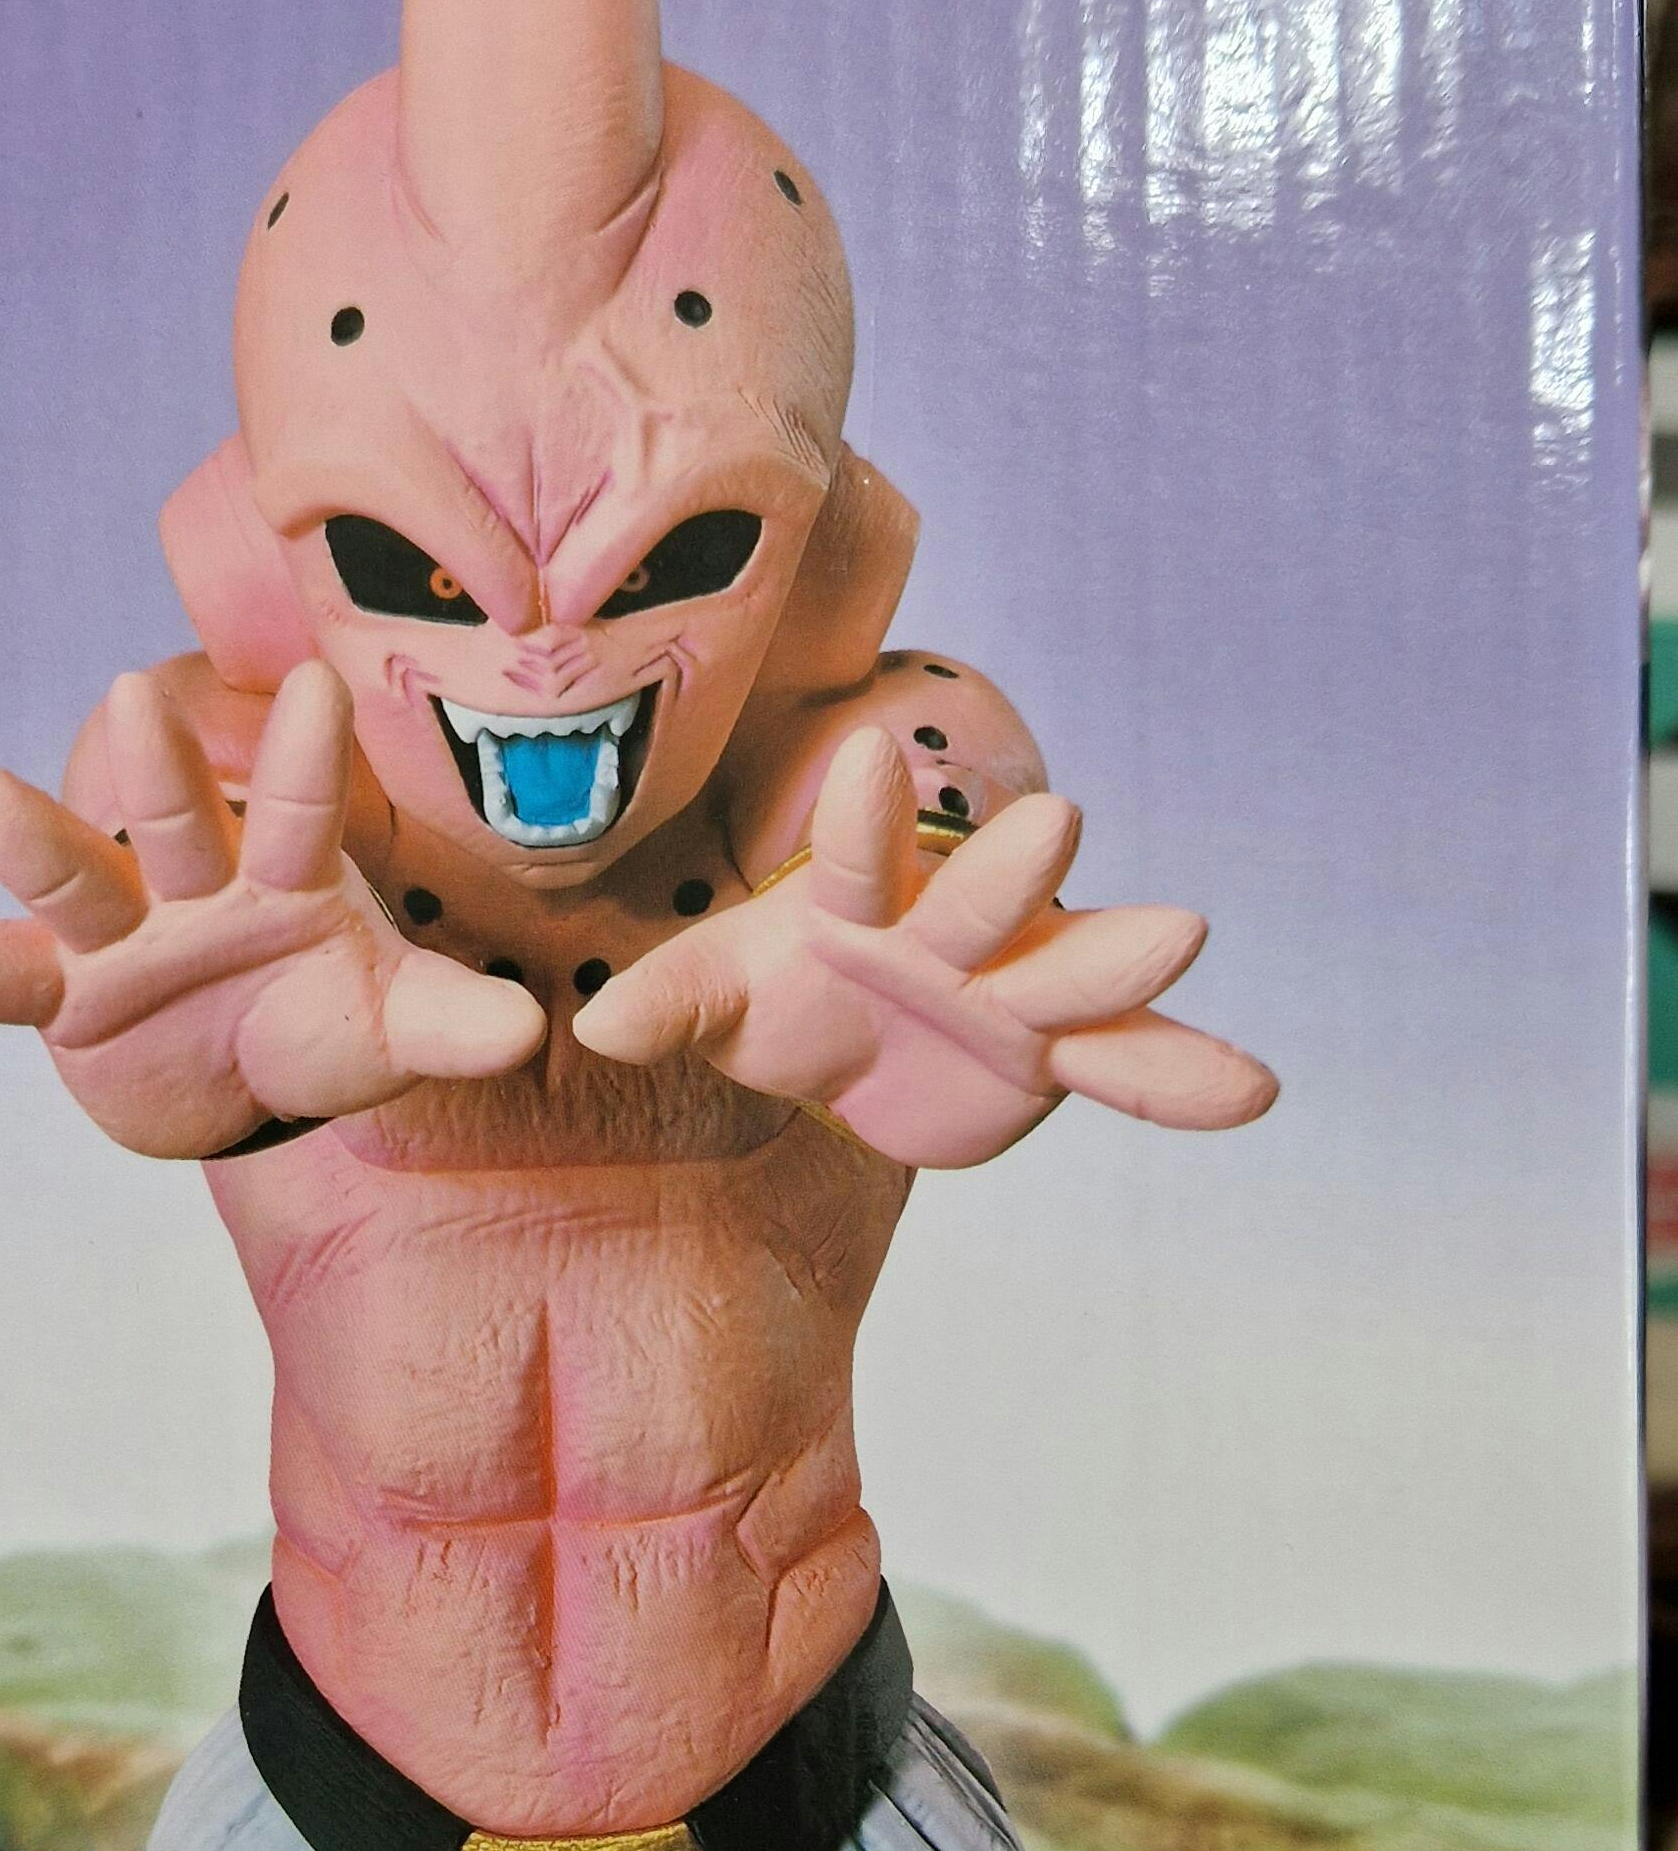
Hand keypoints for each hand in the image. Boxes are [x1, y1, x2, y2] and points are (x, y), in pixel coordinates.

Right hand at [0, 663, 544, 1155]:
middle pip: (180, 820)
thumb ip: (448, 1025)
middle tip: (138, 693)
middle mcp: (196, 882)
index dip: (309, 759)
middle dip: (163, 770)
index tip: (319, 686)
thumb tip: (529, 1030)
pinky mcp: (60, 992)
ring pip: (76, 878)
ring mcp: (120, 933)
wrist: (237, 1086)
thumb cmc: (324, 1029)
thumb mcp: (389, 1034)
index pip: (304, 812)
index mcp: (288, 876)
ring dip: (31, 838)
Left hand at [576, 731, 1275, 1166]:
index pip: (855, 860)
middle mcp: (949, 932)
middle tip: (1054, 822)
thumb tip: (594, 1031)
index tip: (873, 758)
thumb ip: (669, 1006)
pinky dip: (1184, 1081)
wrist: (850, 1057)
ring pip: (1072, 973)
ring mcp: (1012, 990)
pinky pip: (1125, 1067)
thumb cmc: (775, 998)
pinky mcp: (1054, 1055)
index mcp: (858, 904)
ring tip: (1184, 931)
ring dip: (1122, 955)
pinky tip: (1255, 1092)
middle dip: (1012, 871)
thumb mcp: (712, 1001)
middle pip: (983, 902)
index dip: (862, 819)